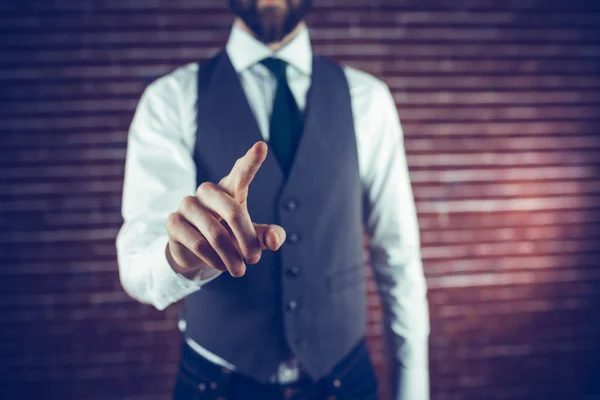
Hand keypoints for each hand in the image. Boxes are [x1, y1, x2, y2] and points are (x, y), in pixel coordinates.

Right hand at [165, 141, 285, 276]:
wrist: (195, 252)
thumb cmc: (229, 235)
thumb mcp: (252, 237)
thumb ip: (268, 236)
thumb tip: (275, 241)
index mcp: (230, 188)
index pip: (241, 172)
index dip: (251, 160)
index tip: (262, 146)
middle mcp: (207, 191)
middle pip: (233, 212)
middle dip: (247, 240)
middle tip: (255, 260)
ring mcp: (188, 205)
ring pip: (216, 233)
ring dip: (231, 256)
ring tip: (239, 270)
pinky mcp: (173, 222)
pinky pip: (198, 244)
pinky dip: (214, 259)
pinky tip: (220, 266)